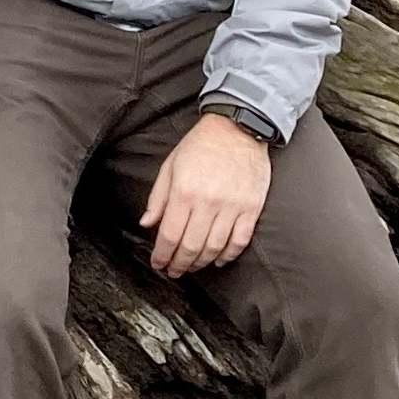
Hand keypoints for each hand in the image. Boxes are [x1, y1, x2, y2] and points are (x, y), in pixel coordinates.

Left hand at [145, 115, 271, 276]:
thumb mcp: (170, 166)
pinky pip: (239, 241)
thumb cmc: (200, 145)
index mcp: (184, 192)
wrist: (237, 128)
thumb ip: (158, 198)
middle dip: (179, 264)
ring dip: (201, 263)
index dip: (162, 255)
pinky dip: (228, 255)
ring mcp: (232, 207)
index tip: (158, 263)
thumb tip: (147, 223)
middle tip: (174, 271)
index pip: (170, 235)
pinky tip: (218, 259)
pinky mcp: (251, 208)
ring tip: (192, 267)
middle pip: (191, 247)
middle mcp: (208, 202)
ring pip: (214, 248)